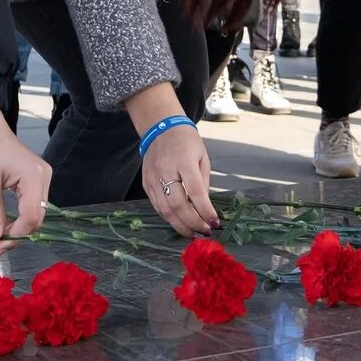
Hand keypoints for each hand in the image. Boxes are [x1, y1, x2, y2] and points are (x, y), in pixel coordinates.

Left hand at [0, 109, 49, 254]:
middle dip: (15, 235)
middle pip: (36, 218)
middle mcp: (44, 178)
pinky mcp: (36, 179)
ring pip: (34, 214)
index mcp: (34, 177)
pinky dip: (18, 218)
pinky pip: (31, 205)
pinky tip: (3, 226)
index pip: (31, 216)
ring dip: (16, 229)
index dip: (14, 235)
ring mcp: (42, 178)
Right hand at [139, 121, 220, 236]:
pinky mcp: (145, 183)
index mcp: (184, 161)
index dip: (205, 210)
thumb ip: (203, 183)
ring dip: (180, 225)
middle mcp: (166, 170)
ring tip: (193, 233)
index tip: (215, 223)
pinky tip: (179, 222)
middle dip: (193, 223)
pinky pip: (157, 206)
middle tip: (204, 231)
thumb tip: (205, 209)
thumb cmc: (186, 142)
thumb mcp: (202, 158)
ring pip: (164, 209)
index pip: (195, 191)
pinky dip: (169, 217)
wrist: (161, 128)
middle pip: (177, 204)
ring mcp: (153, 178)